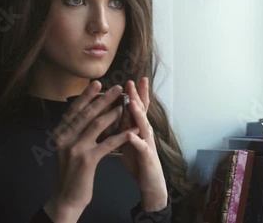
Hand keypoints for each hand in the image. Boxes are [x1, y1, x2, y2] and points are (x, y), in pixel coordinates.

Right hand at [44, 81, 138, 221]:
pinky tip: (131, 131)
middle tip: (117, 88)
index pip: (74, 110)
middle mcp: (64, 138)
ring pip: (95, 125)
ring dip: (112, 113)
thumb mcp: (68, 148)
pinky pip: (106, 144)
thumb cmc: (71, 172)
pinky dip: (120, 136)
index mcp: (59, 134)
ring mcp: (74, 149)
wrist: (66, 197)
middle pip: (85, 113)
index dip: (86, 96)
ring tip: (124, 104)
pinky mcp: (86, 161)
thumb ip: (74, 132)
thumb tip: (88, 113)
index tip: (97, 83)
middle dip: (102, 99)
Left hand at [119, 77, 167, 211]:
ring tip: (133, 104)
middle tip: (133, 81)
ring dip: (139, 115)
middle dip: (138, 96)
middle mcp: (145, 133)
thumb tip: (111, 114)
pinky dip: (136, 141)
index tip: (131, 78)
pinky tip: (130, 135)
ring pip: (143, 127)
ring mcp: (148, 144)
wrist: (150, 184)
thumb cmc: (138, 161)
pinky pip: (141, 148)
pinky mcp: (147, 158)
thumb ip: (122, 126)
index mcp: (138, 128)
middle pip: (143, 112)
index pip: (138, 107)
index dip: (135, 93)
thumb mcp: (128, 140)